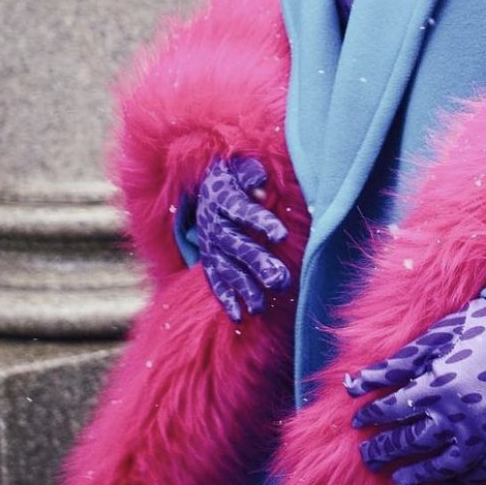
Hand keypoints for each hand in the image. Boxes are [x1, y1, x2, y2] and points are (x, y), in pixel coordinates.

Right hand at [194, 156, 290, 321]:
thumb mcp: (240, 167)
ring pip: (226, 269)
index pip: (243, 210)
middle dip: (258, 264)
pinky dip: (226, 299)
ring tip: (262, 306)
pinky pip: (215, 281)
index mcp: (224, 199)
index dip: (261, 222)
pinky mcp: (209, 260)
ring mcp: (209, 245)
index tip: (282, 234)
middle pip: (236, 246)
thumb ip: (251, 174)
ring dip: (244, 288)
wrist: (203, 184)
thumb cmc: (233, 175)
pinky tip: (240, 317)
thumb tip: (260, 185)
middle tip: (280, 280)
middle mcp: (213, 224)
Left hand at [345, 300, 485, 484]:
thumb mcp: (435, 339)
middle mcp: (456, 417)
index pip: (391, 410)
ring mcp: (483, 435)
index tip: (359, 420)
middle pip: (410, 442)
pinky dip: (458, 484)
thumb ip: (394, 366)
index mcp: (435, 387)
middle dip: (384, 450)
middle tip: (367, 457)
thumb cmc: (483, 328)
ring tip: (398, 482)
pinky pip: (476, 472)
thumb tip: (351, 384)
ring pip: (440, 466)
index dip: (371, 416)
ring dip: (416, 476)